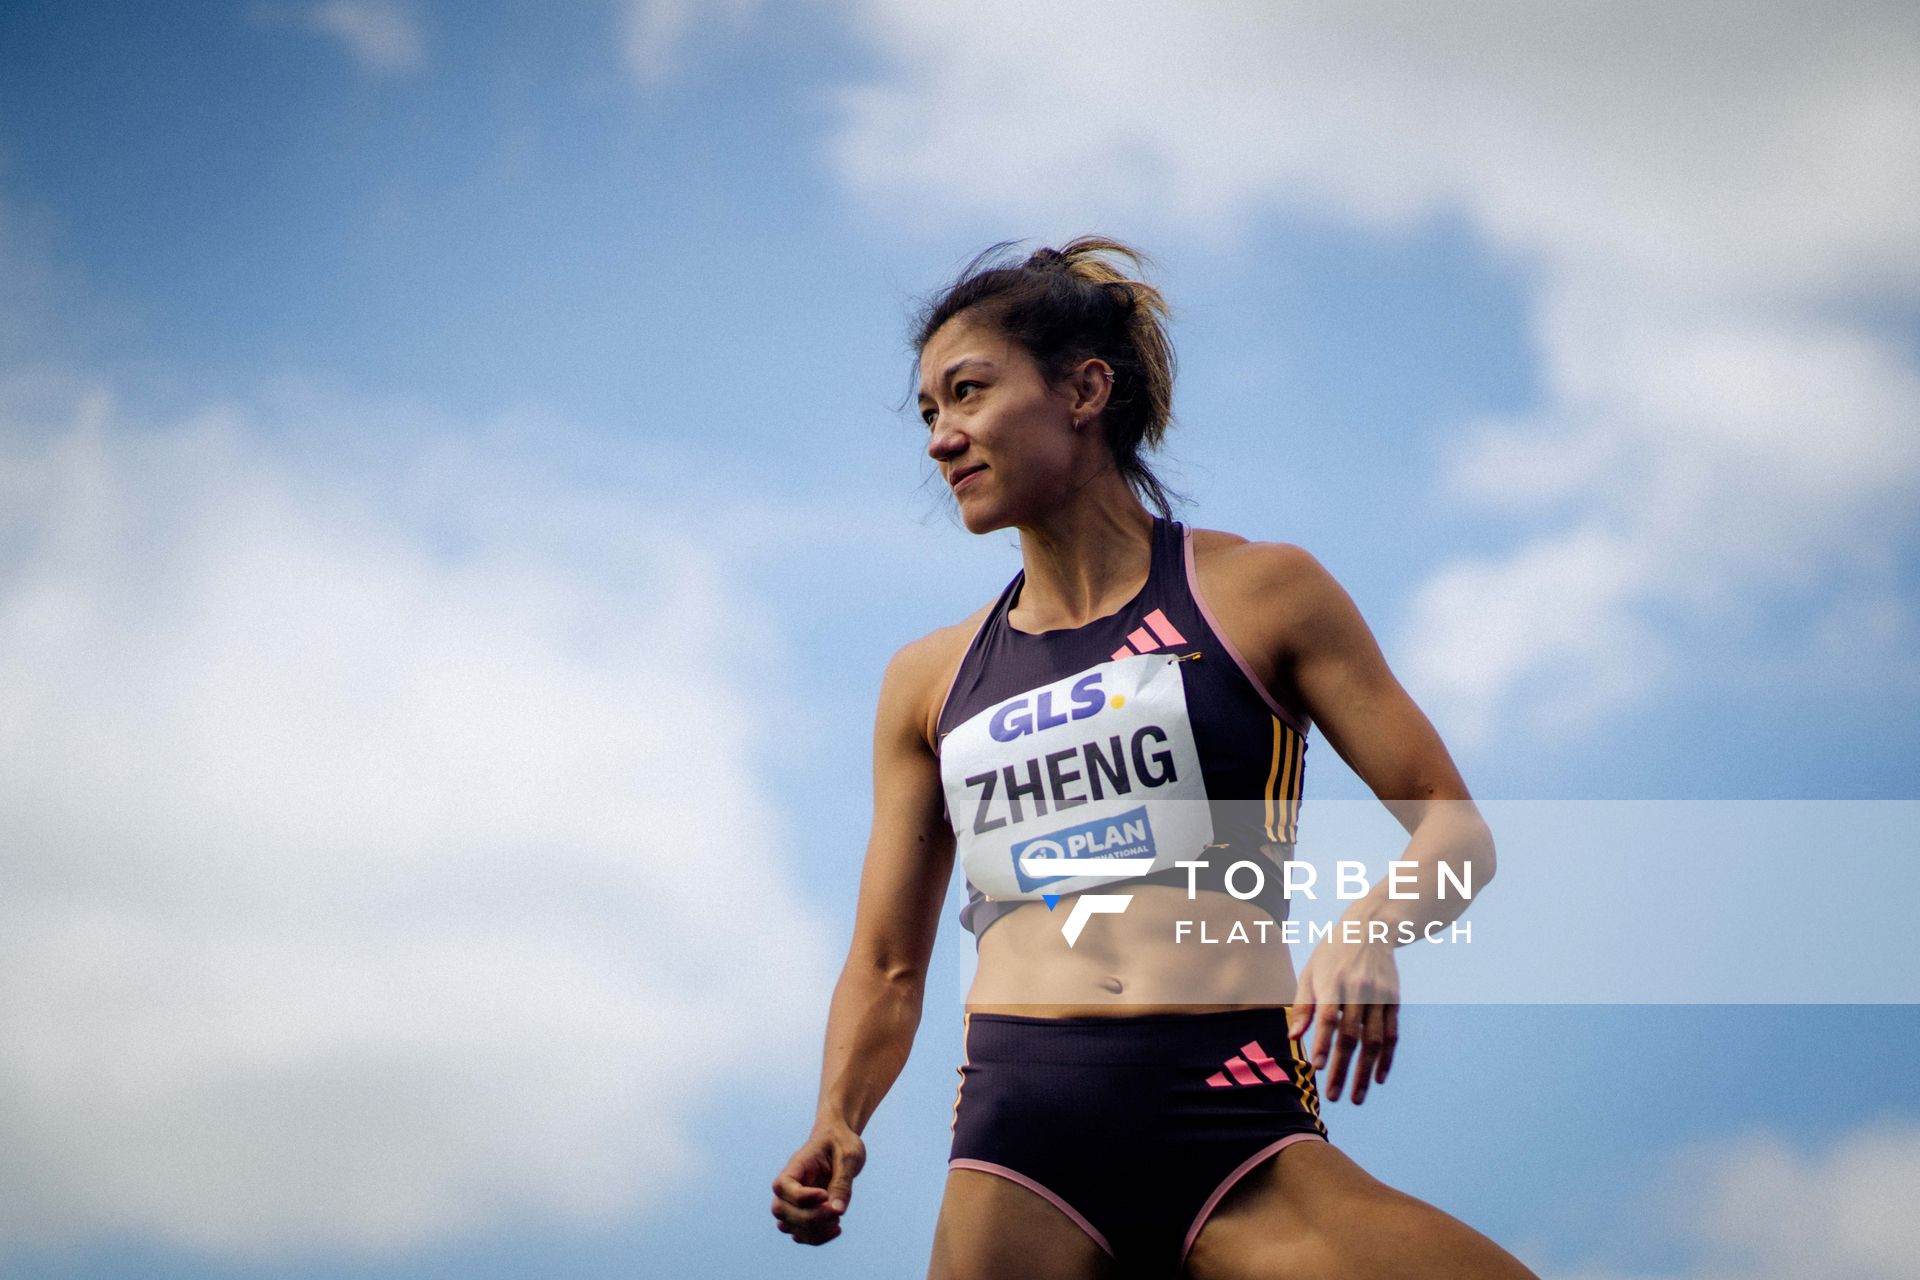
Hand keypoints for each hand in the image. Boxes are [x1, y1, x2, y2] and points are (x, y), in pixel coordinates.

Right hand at [771, 1120, 865, 1244]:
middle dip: (810, 1217)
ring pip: (787, 1225)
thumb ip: (842, 1183)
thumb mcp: (848, 1156)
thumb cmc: (841, 1142)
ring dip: (812, 1231)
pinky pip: (800, 1233)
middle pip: (782, 1210)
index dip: (801, 1197)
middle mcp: (789, 1184)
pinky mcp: (803, 1211)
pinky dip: (816, 1237)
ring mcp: (793, 1200)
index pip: (783, 1186)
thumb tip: (837, 1210)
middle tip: (837, 1211)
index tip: (825, 1194)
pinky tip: (836, 1228)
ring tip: (837, 1221)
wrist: (839, 1139)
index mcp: (796, 1165)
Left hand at [1286, 932, 1398, 1104]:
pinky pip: (1392, 1034)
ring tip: (1356, 1098)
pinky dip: (1386, 1059)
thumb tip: (1293, 1038)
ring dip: (1365, 1073)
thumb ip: (1303, 1006)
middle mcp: (1359, 990)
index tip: (1316, 1067)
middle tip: (1332, 1097)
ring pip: (1375, 1042)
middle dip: (1342, 1069)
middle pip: (1352, 1036)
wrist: (1371, 929)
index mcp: (1333, 982)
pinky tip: (1379, 1078)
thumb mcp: (1310, 972)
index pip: (1328, 1017)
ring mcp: (1380, 997)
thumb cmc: (1331, 955)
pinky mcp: (1394, 1001)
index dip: (1322, 1042)